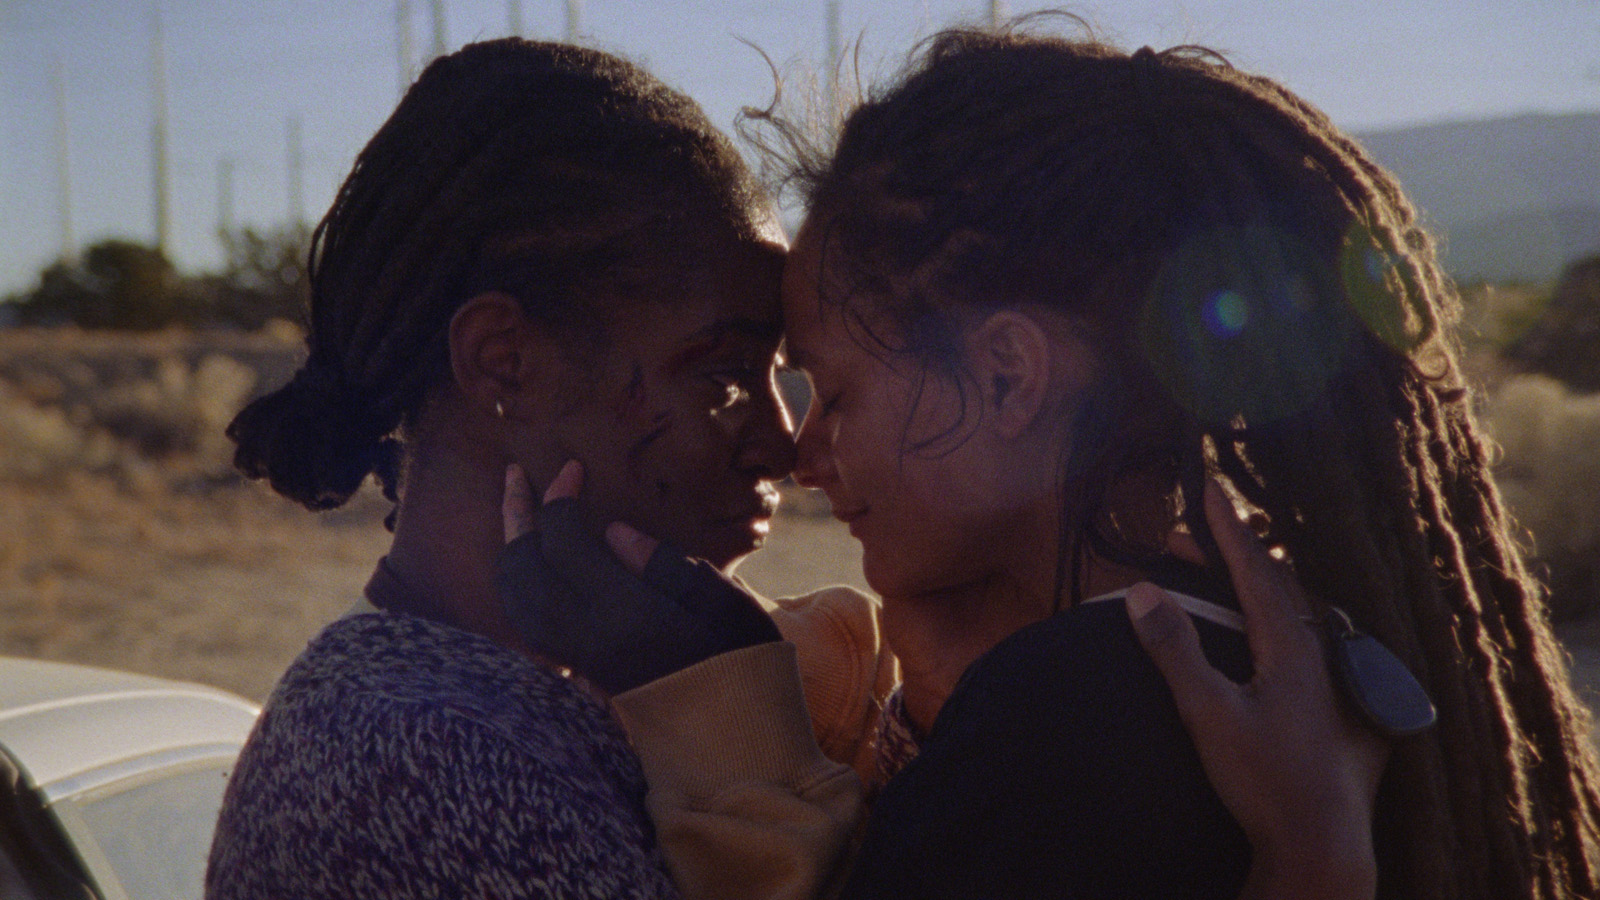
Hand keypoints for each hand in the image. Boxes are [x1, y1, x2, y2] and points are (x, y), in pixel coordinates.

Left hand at [497, 461, 780, 694]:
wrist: (730, 744)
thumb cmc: (743, 667)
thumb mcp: (729, 608)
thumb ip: (670, 565)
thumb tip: (613, 529)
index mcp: (627, 614)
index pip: (564, 543)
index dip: (560, 497)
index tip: (573, 467)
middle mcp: (588, 636)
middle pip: (521, 568)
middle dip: (515, 515)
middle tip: (519, 476)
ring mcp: (577, 657)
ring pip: (513, 597)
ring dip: (509, 549)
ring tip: (517, 513)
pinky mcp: (577, 670)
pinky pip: (524, 621)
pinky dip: (516, 583)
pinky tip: (530, 563)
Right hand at [1125, 482, 1385, 899]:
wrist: (1323, 845)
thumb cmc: (1266, 781)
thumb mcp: (1208, 714)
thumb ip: (1176, 650)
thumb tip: (1144, 591)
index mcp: (1292, 646)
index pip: (1256, 568)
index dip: (1228, 527)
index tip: (1207, 487)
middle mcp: (1322, 654)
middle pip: (1279, 585)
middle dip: (1233, 554)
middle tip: (1191, 539)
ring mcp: (1339, 683)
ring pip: (1301, 614)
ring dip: (1260, 588)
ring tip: (1230, 579)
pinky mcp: (1348, 711)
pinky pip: (1315, 646)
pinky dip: (1285, 624)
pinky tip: (1276, 640)